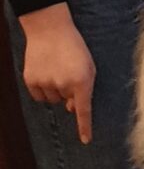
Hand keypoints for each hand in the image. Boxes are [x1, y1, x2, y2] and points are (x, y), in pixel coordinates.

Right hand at [19, 1, 94, 142]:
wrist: (49, 28)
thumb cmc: (74, 47)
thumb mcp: (88, 66)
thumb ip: (84, 88)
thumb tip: (71, 109)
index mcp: (81, 80)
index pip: (84, 110)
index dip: (84, 126)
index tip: (85, 140)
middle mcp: (63, 84)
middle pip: (66, 102)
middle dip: (68, 92)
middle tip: (66, 72)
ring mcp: (45, 82)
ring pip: (52, 100)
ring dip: (54, 90)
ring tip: (55, 69)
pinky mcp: (30, 80)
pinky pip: (38, 96)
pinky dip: (42, 89)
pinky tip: (44, 72)